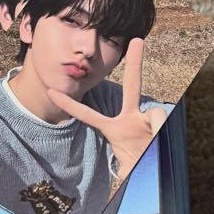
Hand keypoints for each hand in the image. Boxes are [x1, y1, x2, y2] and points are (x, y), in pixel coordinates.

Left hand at [46, 38, 167, 183]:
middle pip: (134, 85)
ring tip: (152, 148)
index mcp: (115, 129)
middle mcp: (131, 118)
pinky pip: (162, 121)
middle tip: (138, 41)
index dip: (70, 105)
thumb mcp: (129, 172)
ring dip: (155, 132)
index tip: (51, 92)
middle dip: (136, 62)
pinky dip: (160, 131)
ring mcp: (148, 119)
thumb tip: (138, 154)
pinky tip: (157, 141)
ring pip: (156, 114)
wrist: (154, 173)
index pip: (89, 115)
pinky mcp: (162, 123)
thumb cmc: (137, 170)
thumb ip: (129, 168)